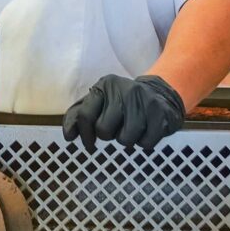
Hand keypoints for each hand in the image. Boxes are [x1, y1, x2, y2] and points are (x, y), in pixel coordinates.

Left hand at [62, 74, 187, 148]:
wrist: (159, 95)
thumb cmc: (122, 103)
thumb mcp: (99, 103)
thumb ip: (78, 116)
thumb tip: (69, 136)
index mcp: (105, 86)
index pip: (85, 115)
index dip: (84, 135)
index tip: (89, 145)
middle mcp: (124, 90)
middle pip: (104, 130)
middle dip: (109, 135)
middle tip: (118, 128)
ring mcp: (144, 100)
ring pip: (125, 139)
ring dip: (127, 140)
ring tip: (132, 128)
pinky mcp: (160, 113)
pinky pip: (145, 143)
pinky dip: (144, 143)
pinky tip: (146, 130)